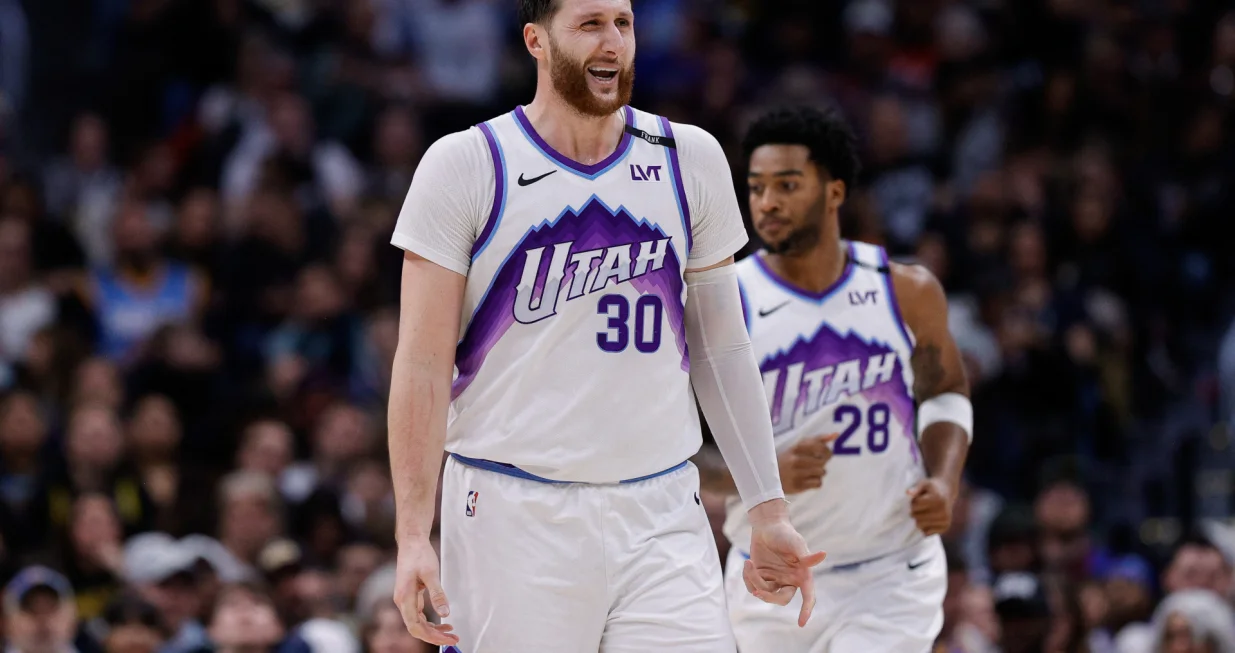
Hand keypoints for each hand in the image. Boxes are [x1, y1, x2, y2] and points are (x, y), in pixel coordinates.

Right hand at [394, 540, 457, 646]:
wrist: (411, 541)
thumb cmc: (419, 554)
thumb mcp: (431, 574)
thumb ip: (437, 594)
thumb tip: (445, 614)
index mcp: (404, 598)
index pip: (415, 626)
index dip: (431, 636)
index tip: (447, 639)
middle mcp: (402, 602)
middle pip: (416, 628)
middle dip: (435, 636)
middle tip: (453, 639)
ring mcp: (405, 600)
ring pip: (418, 623)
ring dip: (434, 630)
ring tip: (451, 633)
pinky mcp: (410, 596)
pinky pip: (419, 615)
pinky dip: (431, 621)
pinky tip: (443, 622)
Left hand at [743, 501, 827, 626]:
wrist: (767, 526)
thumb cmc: (785, 533)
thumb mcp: (796, 542)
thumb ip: (806, 554)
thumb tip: (823, 555)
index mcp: (802, 575)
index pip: (808, 596)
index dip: (806, 610)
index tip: (801, 623)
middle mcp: (790, 580)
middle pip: (781, 599)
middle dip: (768, 597)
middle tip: (758, 591)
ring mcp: (775, 580)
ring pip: (764, 593)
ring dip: (754, 581)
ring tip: (748, 563)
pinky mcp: (762, 577)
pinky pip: (753, 586)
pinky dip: (748, 578)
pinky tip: (747, 564)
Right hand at [778, 434, 837, 493]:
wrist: (768, 478)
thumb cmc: (788, 460)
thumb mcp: (798, 447)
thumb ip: (817, 440)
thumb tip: (836, 434)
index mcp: (795, 448)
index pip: (819, 446)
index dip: (826, 451)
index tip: (824, 454)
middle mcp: (795, 460)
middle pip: (822, 461)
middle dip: (822, 462)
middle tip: (816, 464)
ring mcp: (795, 474)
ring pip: (821, 472)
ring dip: (819, 473)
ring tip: (810, 472)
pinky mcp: (797, 486)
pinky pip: (818, 483)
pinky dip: (816, 482)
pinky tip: (808, 480)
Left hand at [907, 477, 954, 535]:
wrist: (947, 491)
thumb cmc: (932, 488)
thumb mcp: (924, 484)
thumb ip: (915, 489)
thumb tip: (907, 492)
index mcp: (937, 498)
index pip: (915, 505)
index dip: (913, 502)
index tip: (917, 499)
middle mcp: (943, 510)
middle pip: (917, 517)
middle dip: (915, 511)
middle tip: (920, 507)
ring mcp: (945, 520)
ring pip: (920, 525)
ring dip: (918, 519)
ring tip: (924, 512)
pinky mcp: (945, 527)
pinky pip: (927, 532)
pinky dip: (924, 527)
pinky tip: (928, 519)